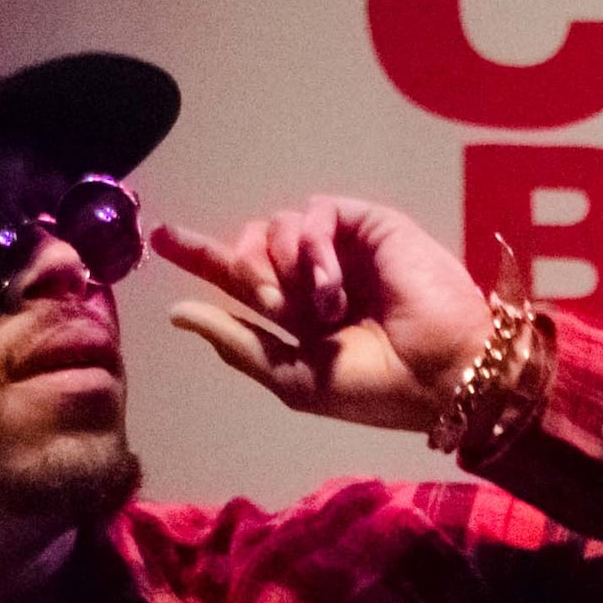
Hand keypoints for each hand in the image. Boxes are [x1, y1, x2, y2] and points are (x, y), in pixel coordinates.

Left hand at [153, 196, 493, 433]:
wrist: (443, 373)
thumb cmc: (377, 388)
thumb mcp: (294, 377)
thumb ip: (237, 342)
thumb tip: (179, 312)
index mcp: (299, 316)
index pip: (240, 279)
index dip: (202, 257)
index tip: (160, 236)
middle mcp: (316, 278)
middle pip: (252, 243)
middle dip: (246, 269)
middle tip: (271, 302)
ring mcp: (344, 249)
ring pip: (277, 225)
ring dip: (288, 267)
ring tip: (324, 307)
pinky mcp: (369, 225)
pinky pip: (316, 214)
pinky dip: (314, 247)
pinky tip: (333, 285)